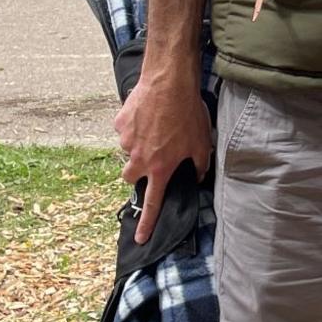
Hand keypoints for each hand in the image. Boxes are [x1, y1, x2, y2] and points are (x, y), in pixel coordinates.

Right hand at [113, 71, 213, 244]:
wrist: (169, 83)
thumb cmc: (188, 113)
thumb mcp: (202, 143)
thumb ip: (199, 165)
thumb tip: (196, 176)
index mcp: (160, 168)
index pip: (152, 203)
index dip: (147, 223)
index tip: (140, 238)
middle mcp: (138, 158)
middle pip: (130, 177)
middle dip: (138, 173)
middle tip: (151, 158)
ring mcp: (126, 141)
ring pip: (127, 152)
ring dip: (138, 146)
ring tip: (156, 127)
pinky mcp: (119, 124)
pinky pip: (125, 130)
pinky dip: (134, 126)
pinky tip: (149, 114)